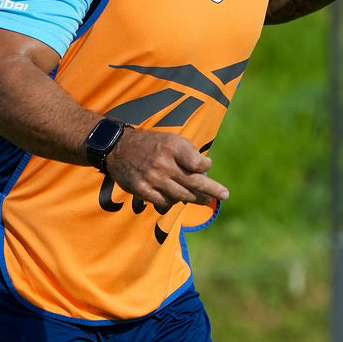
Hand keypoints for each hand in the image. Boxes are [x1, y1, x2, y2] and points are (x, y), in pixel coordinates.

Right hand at [105, 127, 228, 214]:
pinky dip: (173, 201)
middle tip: (224, 195)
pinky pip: (164, 202)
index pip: (197, 163)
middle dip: (211, 190)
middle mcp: (163, 163)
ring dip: (196, 199)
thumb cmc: (151, 144)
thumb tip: (205, 168)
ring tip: (206, 200)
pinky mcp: (142, 190)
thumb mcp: (170, 139)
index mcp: (172, 147)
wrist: (118, 148)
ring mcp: (153, 178)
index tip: (207, 166)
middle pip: (194, 182)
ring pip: (181, 195)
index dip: (205, 166)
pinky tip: (179, 200)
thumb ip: (188, 152)